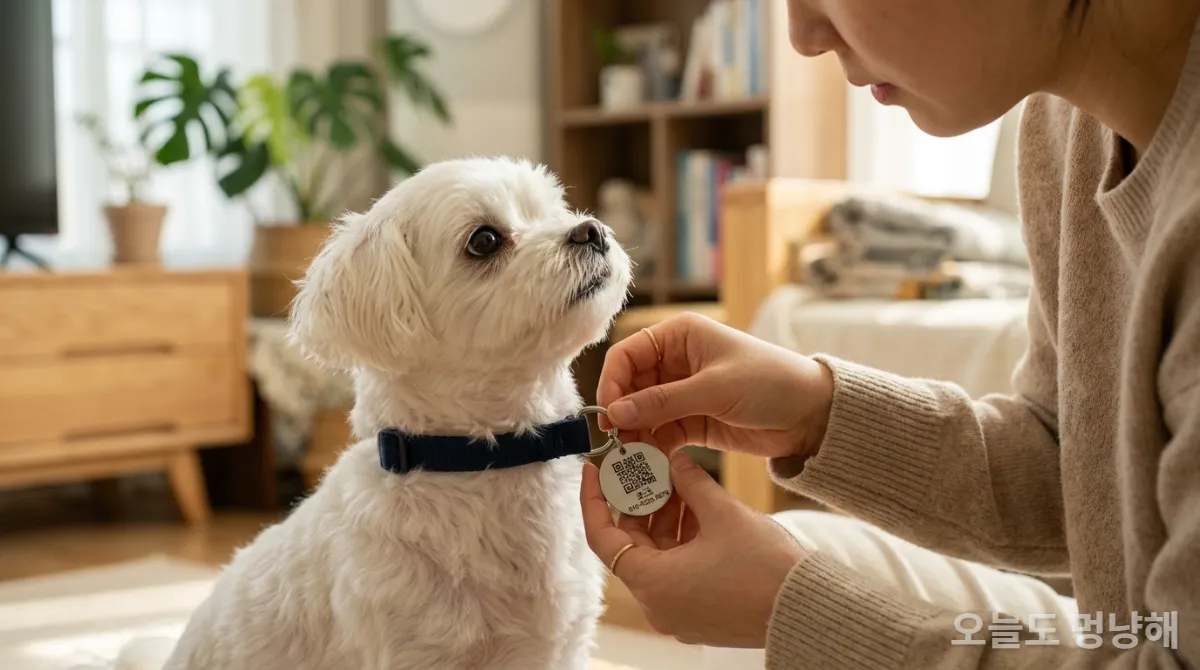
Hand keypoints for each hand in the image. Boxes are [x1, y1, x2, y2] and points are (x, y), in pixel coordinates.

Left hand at [581, 450, 807, 646]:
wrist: (808, 608)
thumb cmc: (765, 568)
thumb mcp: (722, 514)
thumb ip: (691, 483)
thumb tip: (674, 462)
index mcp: (652, 583)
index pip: (603, 537)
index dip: (595, 499)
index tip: (596, 470)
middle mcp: (658, 604)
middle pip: (633, 544)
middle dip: (642, 502)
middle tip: (648, 467)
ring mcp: (679, 612)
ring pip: (659, 555)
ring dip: (666, 518)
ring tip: (681, 482)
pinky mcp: (700, 613)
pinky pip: (678, 570)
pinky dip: (683, 539)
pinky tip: (700, 508)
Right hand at [597, 312, 833, 460]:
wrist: (811, 414)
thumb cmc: (770, 383)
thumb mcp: (714, 389)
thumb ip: (663, 401)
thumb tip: (615, 412)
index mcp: (680, 336)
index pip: (629, 353)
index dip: (613, 381)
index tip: (608, 412)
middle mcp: (676, 361)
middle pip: (630, 385)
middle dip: (622, 412)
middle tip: (615, 441)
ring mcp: (683, 392)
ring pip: (642, 412)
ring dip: (634, 433)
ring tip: (629, 457)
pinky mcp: (692, 421)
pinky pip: (660, 432)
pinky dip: (652, 447)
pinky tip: (647, 463)